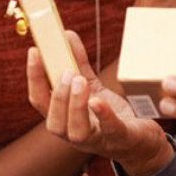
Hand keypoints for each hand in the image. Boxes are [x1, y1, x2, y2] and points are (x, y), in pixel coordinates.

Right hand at [27, 31, 171, 175]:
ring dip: (74, 105)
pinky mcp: (121, 139)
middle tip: (66, 72)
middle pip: (54, 122)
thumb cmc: (112, 114)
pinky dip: (102, 115)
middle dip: (57, 96)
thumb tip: (67, 35)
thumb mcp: (93, 87)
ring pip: (76, 132)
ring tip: (80, 81)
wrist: (142, 140)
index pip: (40, 102)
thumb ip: (79, 64)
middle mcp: (75, 134)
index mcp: (64, 119)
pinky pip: (110, 130)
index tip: (34, 52)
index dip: (34, 77)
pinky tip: (97, 100)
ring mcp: (98, 140)